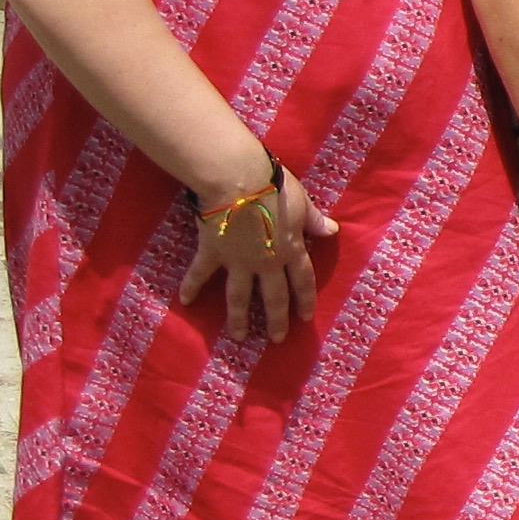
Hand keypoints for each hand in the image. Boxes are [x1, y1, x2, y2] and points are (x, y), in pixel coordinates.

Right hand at [178, 163, 337, 343]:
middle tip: (277, 339)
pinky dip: (191, 287)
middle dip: (277, 320)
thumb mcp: (302, 203)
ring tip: (239, 338)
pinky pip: (200, 273)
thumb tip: (332, 230)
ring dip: (239, 319)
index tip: (305, 317)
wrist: (238, 180)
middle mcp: (266, 262)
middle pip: (274, 297)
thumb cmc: (274, 187)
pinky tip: (185, 301)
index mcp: (291, 249)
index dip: (305, 300)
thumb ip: (314, 220)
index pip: (303, 281)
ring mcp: (238, 260)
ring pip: (239, 296)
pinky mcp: (213, 252)